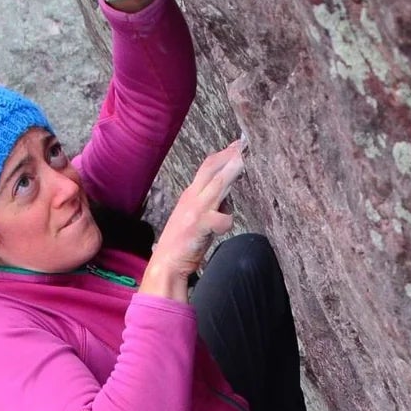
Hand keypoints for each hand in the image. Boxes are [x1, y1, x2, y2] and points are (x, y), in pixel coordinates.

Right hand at [142, 141, 245, 301]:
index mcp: (190, 195)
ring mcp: (195, 210)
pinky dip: (226, 222)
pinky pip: (222, 219)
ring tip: (243, 162)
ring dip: (231, 172)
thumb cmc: (183, 244)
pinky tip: (220, 230)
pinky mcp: (198, 225)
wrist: (166, 264)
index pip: (207, 168)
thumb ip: (210, 205)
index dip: (223, 155)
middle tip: (244, 146)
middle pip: (211, 169)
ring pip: (217, 186)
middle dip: (229, 156)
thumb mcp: (195, 218)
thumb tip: (227, 198)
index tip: (238, 146)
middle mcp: (191, 198)